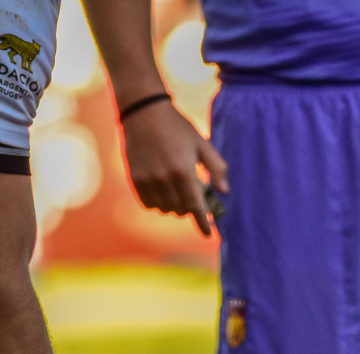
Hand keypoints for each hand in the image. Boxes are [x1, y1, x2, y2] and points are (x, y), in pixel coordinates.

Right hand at [119, 102, 227, 235]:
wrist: (144, 112)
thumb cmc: (177, 126)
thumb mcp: (201, 143)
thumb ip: (216, 167)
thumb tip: (224, 190)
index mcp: (184, 172)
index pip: (196, 206)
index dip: (203, 222)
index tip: (209, 234)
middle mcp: (164, 180)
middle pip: (180, 210)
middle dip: (189, 207)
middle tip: (192, 191)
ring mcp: (148, 181)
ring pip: (165, 209)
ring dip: (174, 205)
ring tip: (176, 188)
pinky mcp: (135, 180)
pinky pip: (149, 205)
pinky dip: (158, 203)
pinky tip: (162, 188)